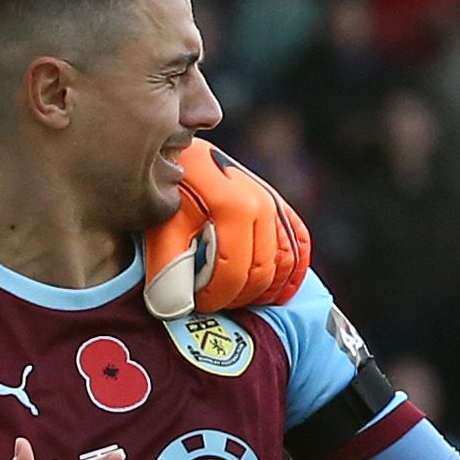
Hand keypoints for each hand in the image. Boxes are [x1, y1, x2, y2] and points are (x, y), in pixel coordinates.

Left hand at [140, 141, 313, 318]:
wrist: (179, 149)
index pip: (233, 273)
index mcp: (232, 207)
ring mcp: (273, 201)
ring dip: (265, 290)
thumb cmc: (166, 188)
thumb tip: (176, 310)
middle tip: (215, 304)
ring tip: (240, 301)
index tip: (197, 304)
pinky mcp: (278, 202)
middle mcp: (260, 202)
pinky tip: (280, 292)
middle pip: (261, 272)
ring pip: (284, 262)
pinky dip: (294, 271)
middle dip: (238, 297)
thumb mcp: (160, 224)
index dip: (215, 298)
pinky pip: (299, 243)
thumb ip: (168, 267)